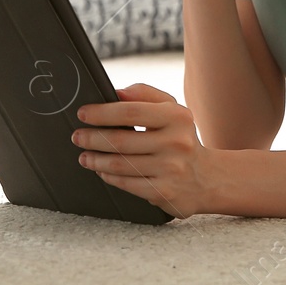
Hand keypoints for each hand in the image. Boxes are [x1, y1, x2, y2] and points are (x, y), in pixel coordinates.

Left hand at [73, 83, 214, 219]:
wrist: (207, 178)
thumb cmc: (181, 139)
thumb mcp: (173, 110)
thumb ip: (145, 95)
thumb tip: (116, 92)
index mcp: (177, 117)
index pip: (131, 111)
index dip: (102, 112)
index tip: (83, 113)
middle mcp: (176, 143)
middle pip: (121, 140)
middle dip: (93, 138)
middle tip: (78, 136)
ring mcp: (170, 169)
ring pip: (121, 164)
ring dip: (96, 159)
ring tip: (84, 155)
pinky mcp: (164, 192)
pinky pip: (127, 184)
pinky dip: (109, 176)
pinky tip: (101, 170)